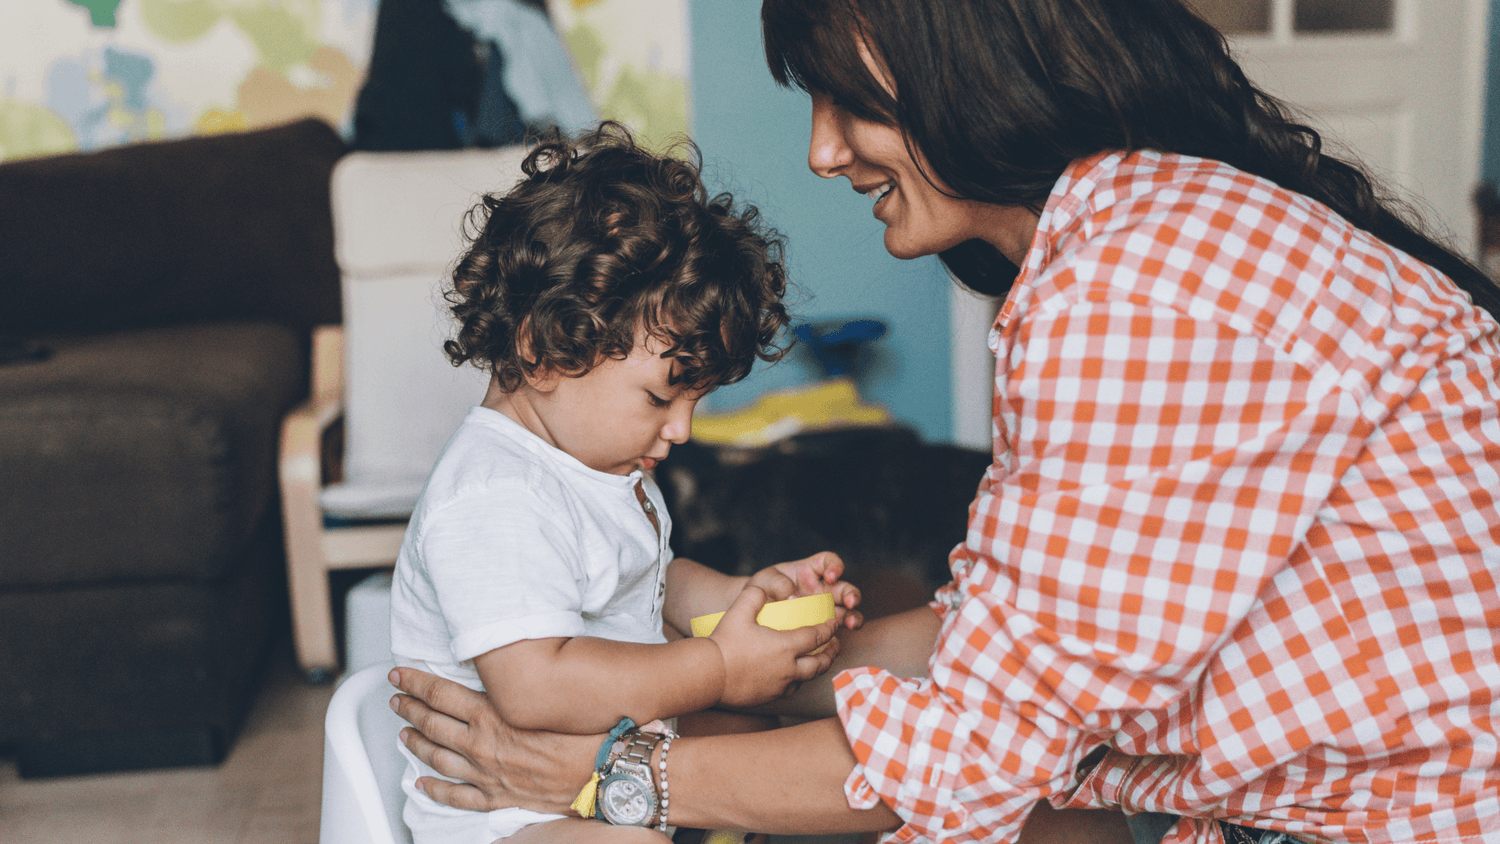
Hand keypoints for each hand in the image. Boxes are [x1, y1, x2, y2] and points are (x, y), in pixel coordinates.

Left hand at [388, 667, 597, 813]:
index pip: (440, 694)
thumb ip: (514, 685)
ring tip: (404, 735)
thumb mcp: (542, 695)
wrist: (602, 770)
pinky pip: (456, 796)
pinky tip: (422, 785)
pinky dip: (435, 790)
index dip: (415, 683)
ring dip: (416, 744)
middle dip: (409, 709)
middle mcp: (482, 744)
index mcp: (492, 715)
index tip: (398, 675)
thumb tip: (499, 667)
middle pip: (432, 723)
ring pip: (437, 758)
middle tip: (396, 700)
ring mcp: (486, 773)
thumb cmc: (582, 730)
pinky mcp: (497, 797)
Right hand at [708, 577, 840, 707]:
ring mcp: (780, 685)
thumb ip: (755, 595)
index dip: (828, 629)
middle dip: (831, 652)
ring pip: (808, 678)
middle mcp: (788, 668)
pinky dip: (799, 680)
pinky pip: (792, 688)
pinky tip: (795, 674)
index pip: (816, 636)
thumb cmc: (724, 642)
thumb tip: (764, 589)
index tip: (833, 623)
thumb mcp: (739, 612)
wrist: (709, 675)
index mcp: (785, 646)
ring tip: (819, 659)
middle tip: (835, 644)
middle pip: (820, 662)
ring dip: (817, 667)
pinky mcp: (771, 697)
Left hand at [761, 551, 863, 630]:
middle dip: (852, 594)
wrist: (752, 614)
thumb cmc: (760, 591)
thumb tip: (793, 596)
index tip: (830, 576)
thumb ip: (777, 583)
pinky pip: (834, 632)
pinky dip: (837, 636)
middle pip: (845, 589)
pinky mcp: (821, 628)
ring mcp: (823, 610)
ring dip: (854, 617)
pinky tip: (834, 641)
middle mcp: (821, 589)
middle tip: (850, 602)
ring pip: (848, 612)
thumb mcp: (763, 581)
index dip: (835, 566)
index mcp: (810, 571)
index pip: (829, 562)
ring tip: (851, 624)